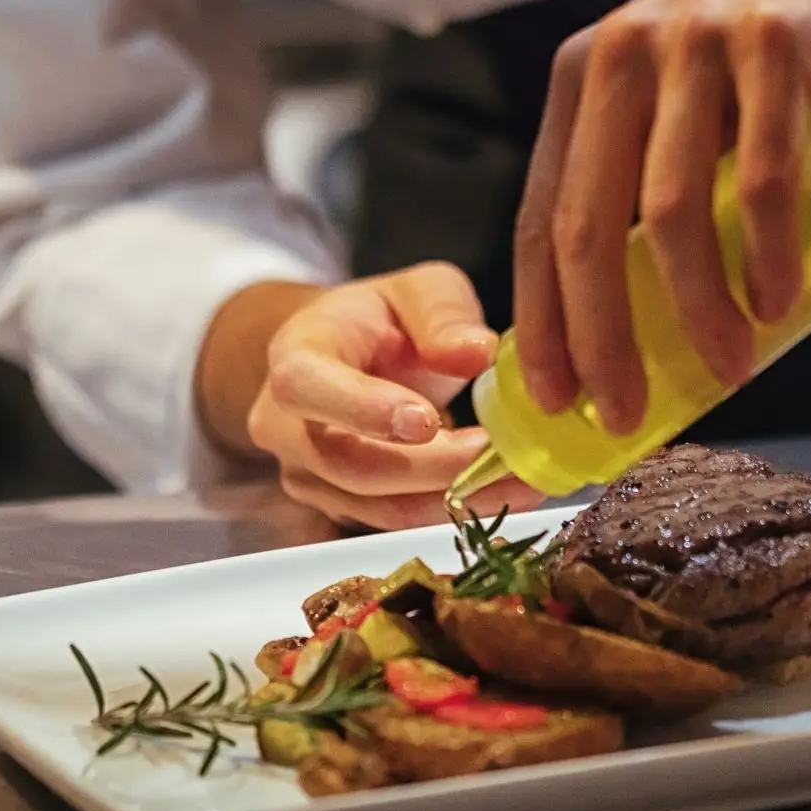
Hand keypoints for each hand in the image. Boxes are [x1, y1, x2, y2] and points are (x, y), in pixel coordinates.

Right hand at [203, 264, 540, 529]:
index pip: (307, 388)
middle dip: (433, 468)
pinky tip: (505, 489)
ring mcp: (309, 475)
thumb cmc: (378, 320)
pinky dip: (454, 508)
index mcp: (294, 358)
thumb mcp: (417, 291)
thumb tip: (477, 352)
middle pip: (351, 465)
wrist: (341, 359)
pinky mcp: (341, 508)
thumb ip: (444, 314)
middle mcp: (286, 427)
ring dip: (457, 498)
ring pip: (380, 506)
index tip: (427, 421)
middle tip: (503, 456)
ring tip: (524, 478)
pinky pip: (398, 519)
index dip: (364, 409)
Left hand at [513, 0, 810, 434]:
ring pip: (668, 212)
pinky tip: (775, 304)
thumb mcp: (677, 99)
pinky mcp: (776, 41)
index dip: (541, 320)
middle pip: (589, 229)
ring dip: (694, 310)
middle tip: (626, 413)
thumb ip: (644, 177)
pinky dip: (768, 252)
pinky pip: (764, 173)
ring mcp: (696, 44)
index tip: (555, 398)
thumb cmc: (768, 48)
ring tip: (727, 369)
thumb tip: (627, 320)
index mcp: (582, 81)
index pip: (541, 220)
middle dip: (600, 339)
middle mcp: (621, 57)